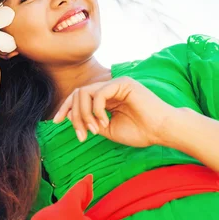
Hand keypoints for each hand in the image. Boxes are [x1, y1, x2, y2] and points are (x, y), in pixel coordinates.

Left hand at [52, 76, 177, 146]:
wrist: (162, 131)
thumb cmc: (140, 132)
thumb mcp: (108, 130)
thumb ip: (90, 122)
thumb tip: (70, 117)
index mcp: (106, 97)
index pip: (79, 97)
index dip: (66, 108)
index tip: (56, 122)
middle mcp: (109, 87)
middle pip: (78, 94)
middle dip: (74, 115)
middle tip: (81, 135)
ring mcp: (116, 83)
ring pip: (85, 92)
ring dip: (84, 115)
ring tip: (94, 130)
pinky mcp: (123, 83)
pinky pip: (99, 93)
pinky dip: (96, 110)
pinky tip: (104, 123)